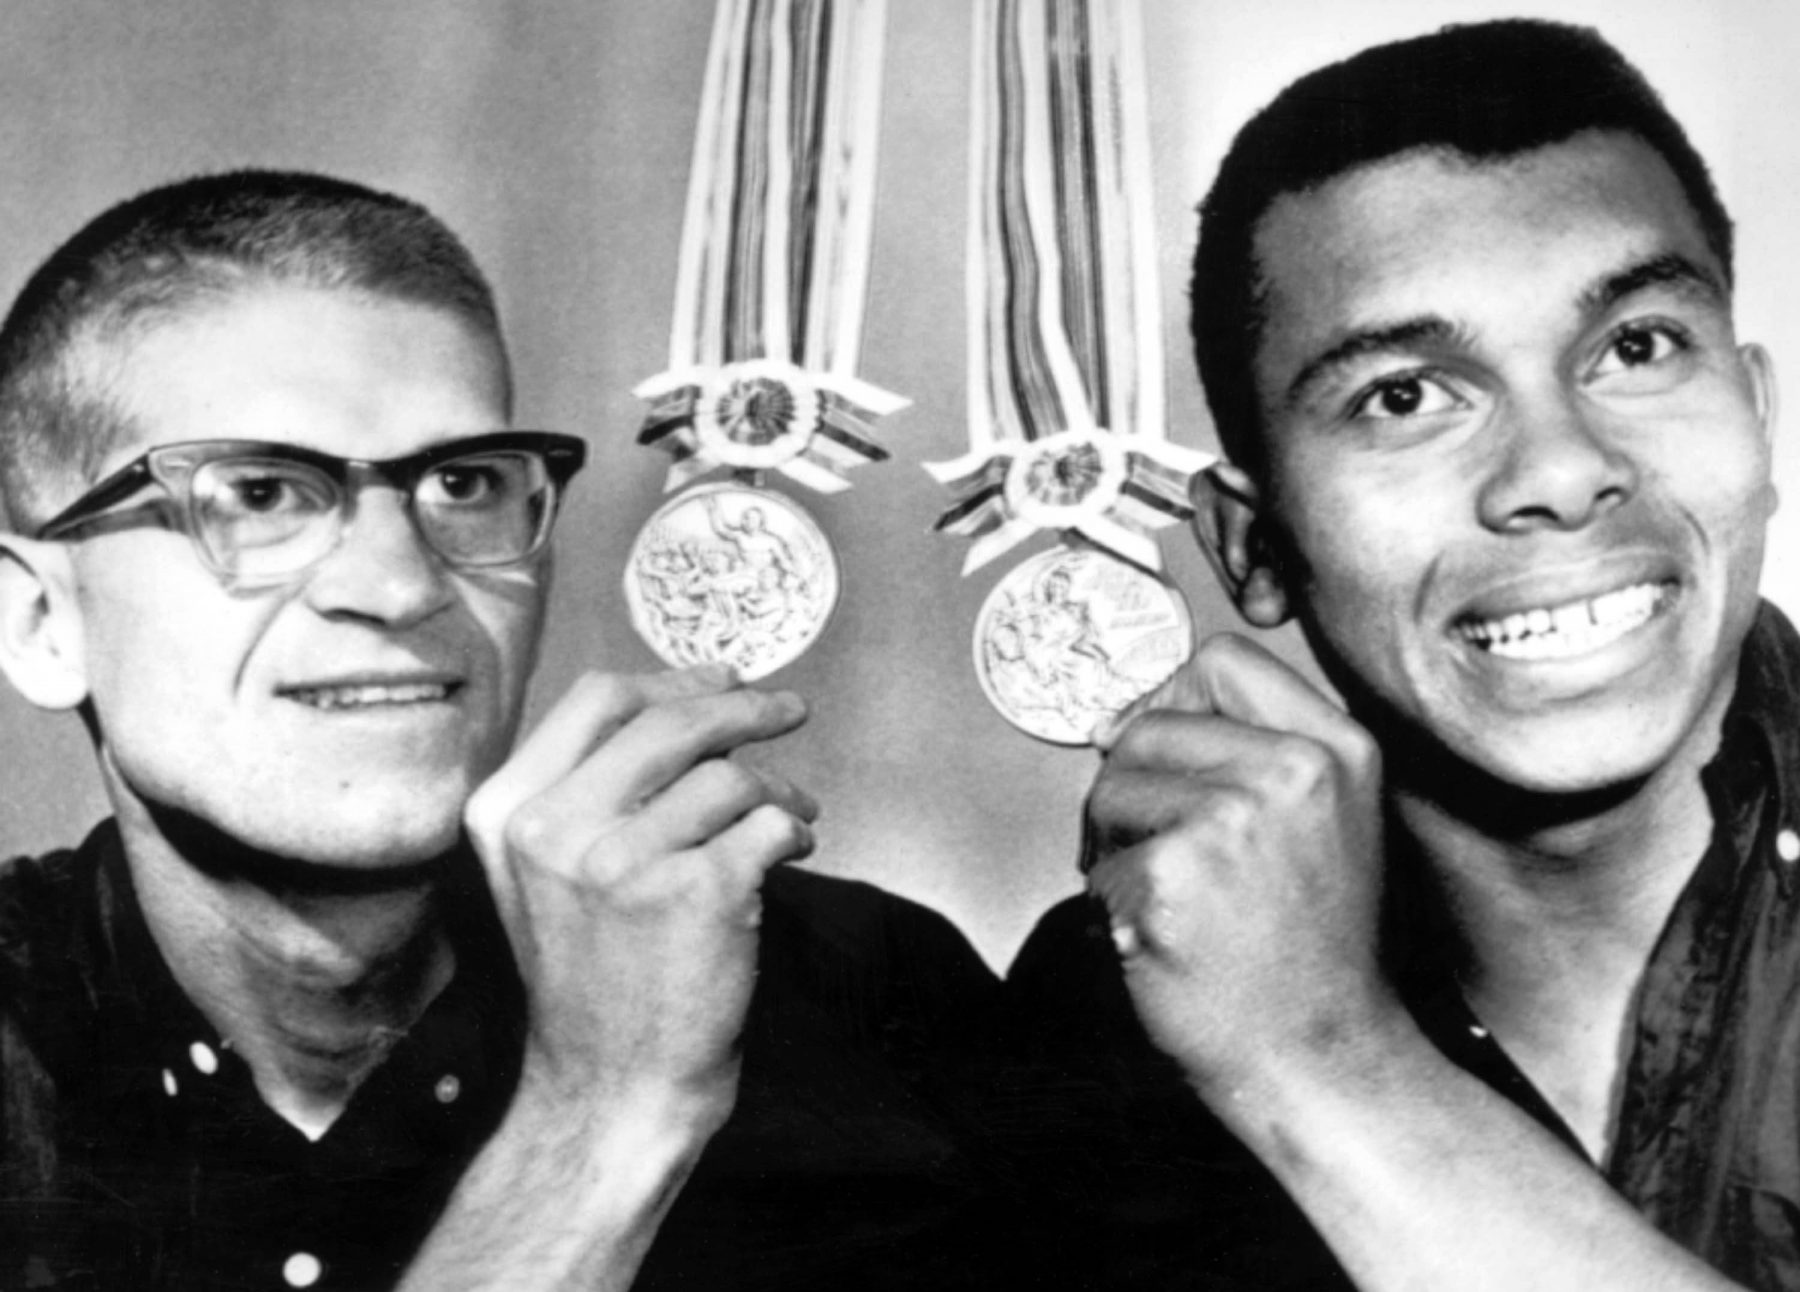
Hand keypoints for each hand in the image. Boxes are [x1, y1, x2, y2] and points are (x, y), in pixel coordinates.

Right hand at [463, 664, 815, 1131]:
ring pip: (730, 775)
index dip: (671, 678)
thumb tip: (688, 698)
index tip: (723, 680)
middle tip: (790, 710)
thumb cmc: (595, 976)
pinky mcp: (696, 891)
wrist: (612, 1085)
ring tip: (792, 814)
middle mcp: (555, 828)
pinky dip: (794, 830)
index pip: (598, 700)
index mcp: (507, 811)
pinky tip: (790, 850)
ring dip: (778, 787)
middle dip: (745, 707)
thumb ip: (589, 786)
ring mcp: (624, 860)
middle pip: (670, 720)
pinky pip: (769, 822)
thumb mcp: (544, 872)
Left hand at [1085, 633, 1396, 1103]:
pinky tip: (1163, 940)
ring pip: (1111, 787)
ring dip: (1114, 847)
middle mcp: (1295, 770)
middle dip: (1132, 788)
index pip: (1222, 659)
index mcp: (1339, 747)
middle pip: (1150, 724)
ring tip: (1170, 902)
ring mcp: (1234, 818)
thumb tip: (1114, 720)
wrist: (1320, 1057)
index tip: (1158, 750)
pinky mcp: (1174, 872)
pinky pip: (1099, 863)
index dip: (1172, 698)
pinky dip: (1111, 906)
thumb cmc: (1308, 951)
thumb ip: (1243, 752)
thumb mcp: (1319, 822)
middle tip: (1165, 857)